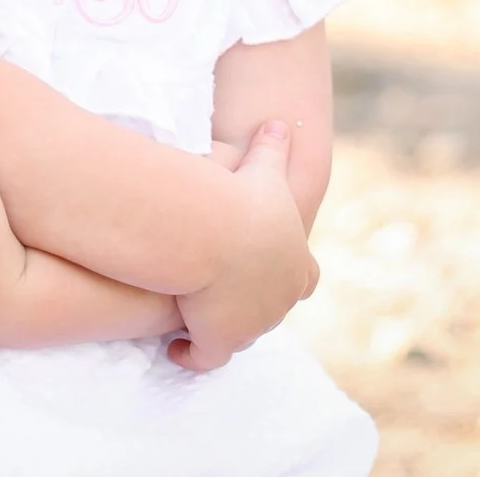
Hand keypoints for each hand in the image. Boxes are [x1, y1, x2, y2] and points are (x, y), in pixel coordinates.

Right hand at [166, 120, 317, 372]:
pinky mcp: (219, 340)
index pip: (304, 279)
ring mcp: (252, 326)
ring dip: (221, 328)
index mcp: (297, 266)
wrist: (217, 233)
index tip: (264, 271)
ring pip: (241, 336)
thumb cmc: (240, 200)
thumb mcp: (265, 170)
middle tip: (226, 297)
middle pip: (271, 311)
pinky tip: (175, 348)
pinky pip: (205, 359)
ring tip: (195, 318)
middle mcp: (281, 302)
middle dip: (252, 306)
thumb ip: (273, 148)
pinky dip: (191, 355)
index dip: (288, 276)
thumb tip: (280, 120)